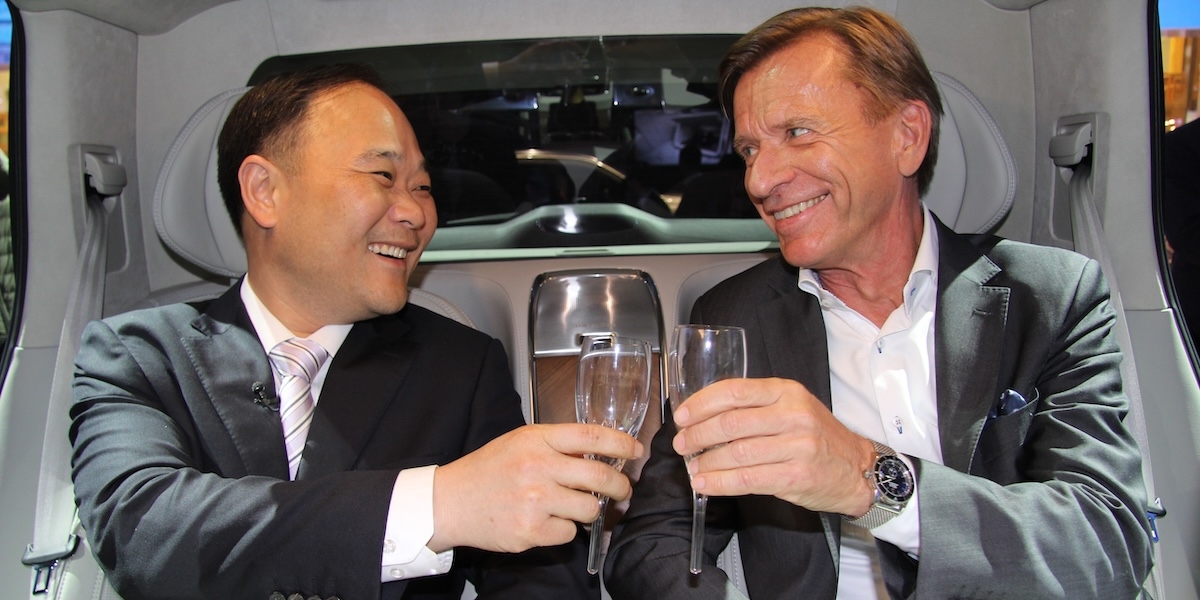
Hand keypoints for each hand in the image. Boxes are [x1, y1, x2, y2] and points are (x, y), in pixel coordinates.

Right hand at [430, 423, 642, 552]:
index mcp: (537, 439)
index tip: (635, 449)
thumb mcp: (521, 442)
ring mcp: (535, 500)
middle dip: (620, 485)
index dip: (621, 443)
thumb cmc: (488, 470)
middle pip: (600, 476)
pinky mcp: (531, 530)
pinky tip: (546, 521)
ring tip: (574, 506)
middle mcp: (538, 467)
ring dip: (589, 510)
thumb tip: (599, 452)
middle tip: (623, 489)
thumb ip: (557, 444)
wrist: (451, 502)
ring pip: (590, 509)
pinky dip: (564, 530)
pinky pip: (569, 533)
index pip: (591, 436)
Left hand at [671, 377, 875, 515]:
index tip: (682, 416)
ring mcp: (797, 446)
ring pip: (736, 453)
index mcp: (786, 392)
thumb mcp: (793, 407)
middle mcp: (792, 415)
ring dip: (706, 462)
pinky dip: (721, 483)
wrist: (857, 469)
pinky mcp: (796, 476)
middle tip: (682, 444)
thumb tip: (705, 417)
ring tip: (692, 468)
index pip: (734, 391)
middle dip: (698, 435)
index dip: (702, 404)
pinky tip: (706, 484)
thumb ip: (756, 407)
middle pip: (731, 423)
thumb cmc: (819, 437)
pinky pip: (747, 479)